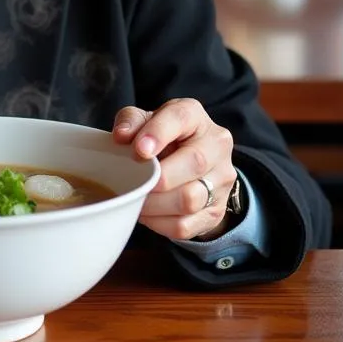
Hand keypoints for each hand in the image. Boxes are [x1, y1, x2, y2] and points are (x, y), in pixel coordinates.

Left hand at [112, 99, 236, 241]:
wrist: (187, 164)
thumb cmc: (161, 138)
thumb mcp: (143, 121)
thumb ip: (130, 121)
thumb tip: (121, 136)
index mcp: (194, 116)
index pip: (180, 118)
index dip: (158, 133)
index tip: (138, 150)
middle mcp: (216, 145)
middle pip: (195, 162)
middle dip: (158, 177)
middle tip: (133, 183)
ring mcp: (221, 180)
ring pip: (190, 199)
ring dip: (155, 204)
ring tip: (136, 199)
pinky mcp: (216, 211)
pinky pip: (186, 225)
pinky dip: (159, 223)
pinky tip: (147, 213)